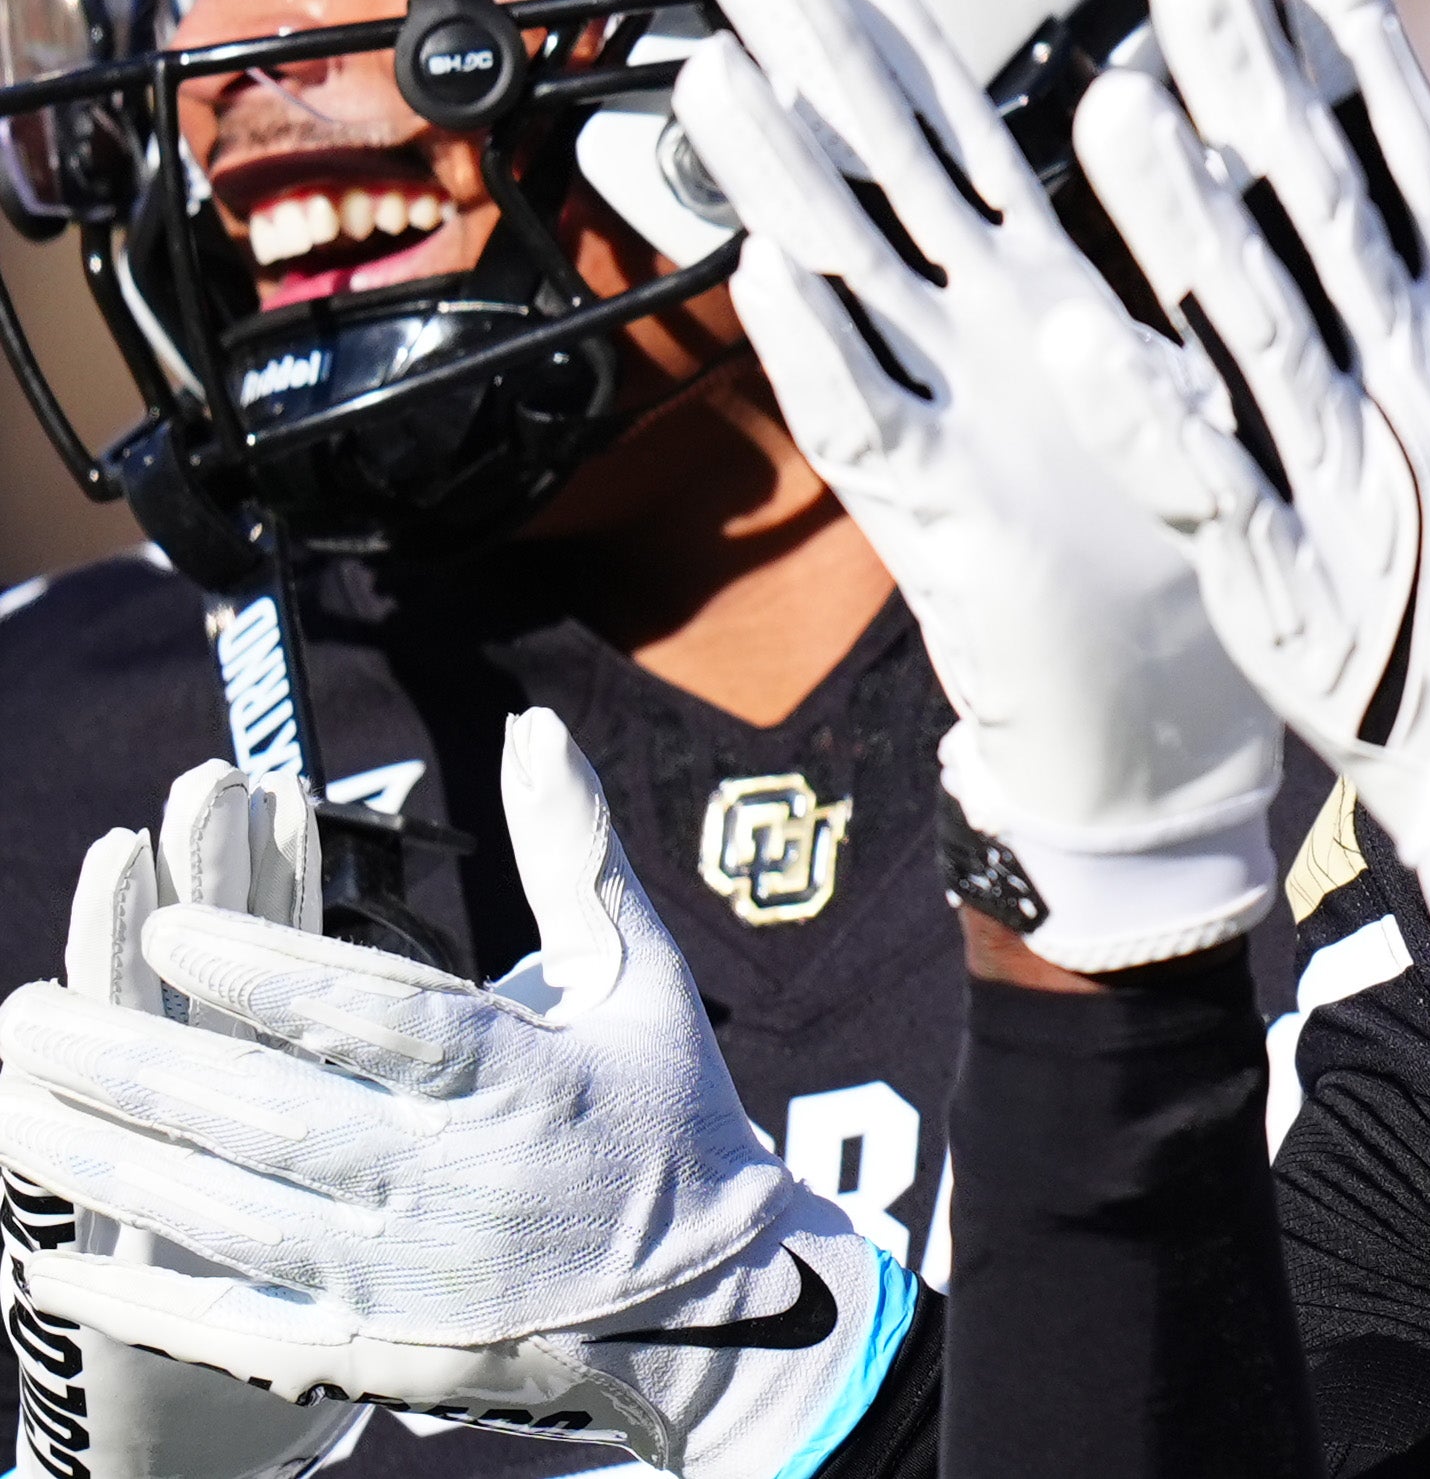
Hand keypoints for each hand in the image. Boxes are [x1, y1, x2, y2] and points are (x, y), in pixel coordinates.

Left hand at [0, 711, 915, 1478]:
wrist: (714, 1309)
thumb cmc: (670, 1116)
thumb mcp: (640, 976)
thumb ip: (573, 851)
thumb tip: (530, 724)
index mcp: (526, 1082)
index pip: (379, 1019)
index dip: (269, 973)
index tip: (169, 928)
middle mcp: (458, 1185)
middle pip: (273, 1118)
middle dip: (139, 1063)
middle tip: (26, 1009)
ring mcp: (407, 1279)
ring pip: (227, 1216)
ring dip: (107, 1162)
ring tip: (7, 1100)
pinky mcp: (371, 1350)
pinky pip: (231, 1328)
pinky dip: (134, 1298)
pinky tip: (44, 1263)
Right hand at [675, 0, 1283, 973]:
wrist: (1158, 735)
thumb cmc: (1170, 556)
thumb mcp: (1187, 376)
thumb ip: (1178, 259)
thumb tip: (1217, 124)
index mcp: (1040, 299)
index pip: (951, 134)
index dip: (889, 32)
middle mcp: (976, 345)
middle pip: (876, 173)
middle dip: (807, 61)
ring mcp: (949, 423)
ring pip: (849, 280)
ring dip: (782, 181)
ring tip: (717, 79)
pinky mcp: (945, 521)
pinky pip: (871, 419)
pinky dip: (821, 347)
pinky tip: (768, 272)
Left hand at [1052, 0, 1429, 968]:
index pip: (1408, 146)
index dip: (1349, 29)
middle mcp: (1413, 374)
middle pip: (1320, 210)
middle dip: (1255, 81)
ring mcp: (1348, 472)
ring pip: (1252, 326)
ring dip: (1180, 222)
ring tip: (1111, 106)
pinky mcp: (1285, 571)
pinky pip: (1204, 482)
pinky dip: (1143, 417)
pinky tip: (1070, 340)